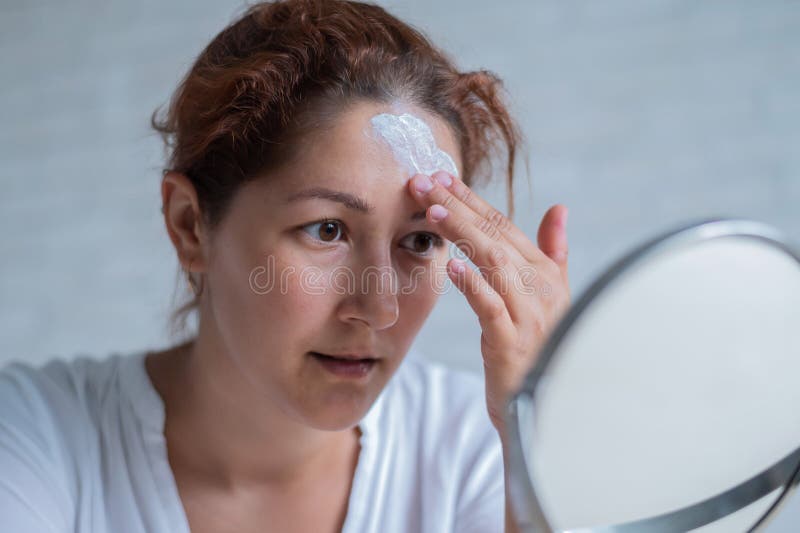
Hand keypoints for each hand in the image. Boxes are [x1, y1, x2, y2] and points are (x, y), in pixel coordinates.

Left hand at [408, 170, 570, 439]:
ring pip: (493, 262)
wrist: (544, 406)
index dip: (471, 199)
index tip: (440, 177)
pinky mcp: (513, 343)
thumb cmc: (541, 348)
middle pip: (494, 235)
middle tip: (422, 182)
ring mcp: (528, 315)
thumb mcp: (550, 297)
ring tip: (432, 210)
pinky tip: (450, 266)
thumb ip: (553, 251)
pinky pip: (492, 307)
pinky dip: (473, 284)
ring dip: (462, 233)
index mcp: (545, 273)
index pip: (503, 225)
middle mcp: (540, 287)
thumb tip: (559, 208)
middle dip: (457, 205)